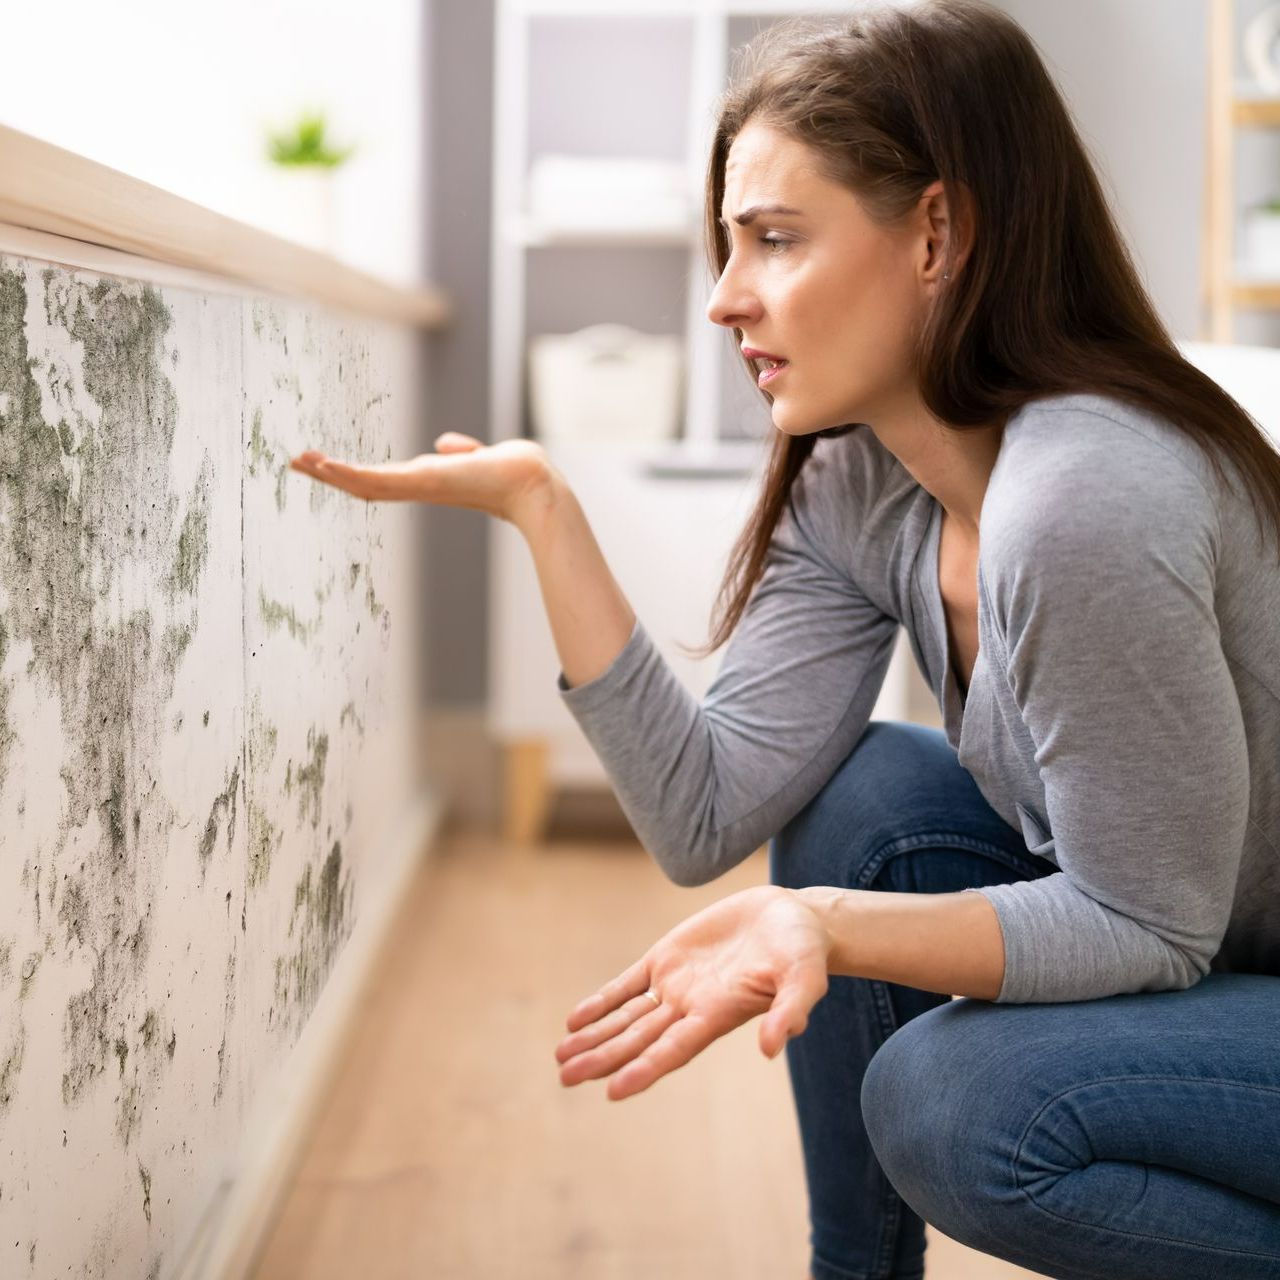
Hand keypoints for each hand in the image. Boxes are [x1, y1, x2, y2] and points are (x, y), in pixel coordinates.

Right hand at [289, 432, 559, 526]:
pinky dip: (350, 474)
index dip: (352, 473)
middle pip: (364, 484)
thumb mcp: (479, 457)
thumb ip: (462, 452)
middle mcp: (418, 486)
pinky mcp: (423, 481)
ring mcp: (418, 486)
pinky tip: (325, 465)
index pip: (381, 478)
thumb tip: (449, 445)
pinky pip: (378, 480)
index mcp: (427, 480)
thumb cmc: (512, 471)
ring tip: (301, 462)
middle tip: (296, 463)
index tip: (325, 464)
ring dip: (331, 474)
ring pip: (364, 484)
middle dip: (330, 475)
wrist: (531, 482)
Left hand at [554, 885, 829, 1100]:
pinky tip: (575, 1020)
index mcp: (719, 1015)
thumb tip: (773, 1047)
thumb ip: (790, 1010)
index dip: (644, 1069)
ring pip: (627, 1017)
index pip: (674, 1049)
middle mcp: (691, 1007)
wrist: (792, 917)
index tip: (612, 1090)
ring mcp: (676, 984)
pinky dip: (602, 1001)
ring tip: (561, 1057)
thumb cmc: (803, 950)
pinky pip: (627, 984)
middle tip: (565, 1078)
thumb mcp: (805, 977)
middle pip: (639, 1039)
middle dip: (602, 1058)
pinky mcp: (668, 957)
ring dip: (595, 1036)